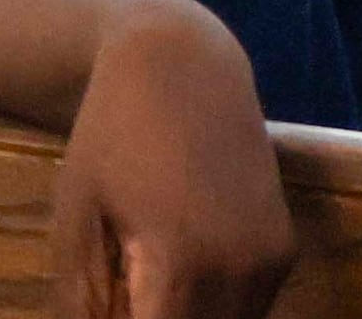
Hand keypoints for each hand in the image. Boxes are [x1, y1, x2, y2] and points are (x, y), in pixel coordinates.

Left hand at [46, 7, 296, 318]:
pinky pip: (251, 306)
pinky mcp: (285, 249)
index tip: (109, 312)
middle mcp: (239, 268)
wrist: (181, 66)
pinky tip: (179, 276)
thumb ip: (81, 296)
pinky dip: (217, 308)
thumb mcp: (76, 213)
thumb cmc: (111, 134)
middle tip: (125, 297)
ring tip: (145, 287)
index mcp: (180, 261)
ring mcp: (270, 259)